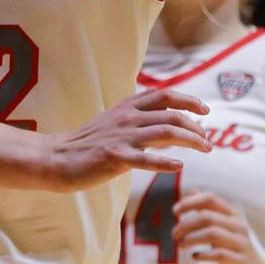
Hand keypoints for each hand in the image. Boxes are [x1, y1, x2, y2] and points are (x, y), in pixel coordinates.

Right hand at [38, 87, 209, 192]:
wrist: (56, 157)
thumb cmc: (88, 143)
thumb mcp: (115, 122)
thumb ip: (140, 119)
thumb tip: (169, 123)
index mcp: (127, 107)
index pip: (165, 96)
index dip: (189, 101)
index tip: (205, 111)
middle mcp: (127, 118)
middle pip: (172, 115)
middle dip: (195, 126)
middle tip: (207, 140)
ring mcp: (122, 137)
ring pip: (165, 132)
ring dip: (190, 140)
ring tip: (205, 149)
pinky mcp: (114, 157)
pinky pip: (145, 159)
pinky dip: (165, 163)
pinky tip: (179, 167)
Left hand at [172, 190, 264, 263]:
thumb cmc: (234, 250)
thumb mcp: (223, 228)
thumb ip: (209, 211)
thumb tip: (193, 192)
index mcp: (233, 215)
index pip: (211, 199)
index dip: (191, 202)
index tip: (174, 211)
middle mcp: (238, 226)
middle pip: (208, 217)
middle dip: (186, 224)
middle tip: (174, 234)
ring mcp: (241, 244)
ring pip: (213, 233)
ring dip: (192, 238)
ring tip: (181, 245)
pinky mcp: (240, 261)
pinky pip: (219, 254)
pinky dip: (203, 254)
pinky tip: (195, 257)